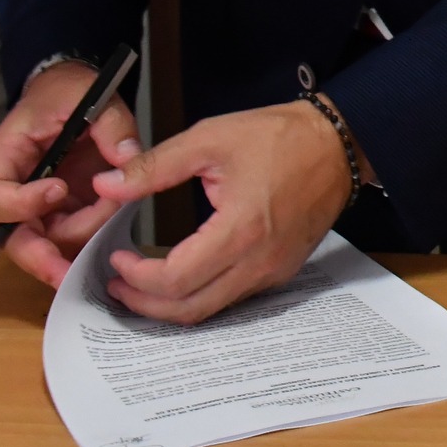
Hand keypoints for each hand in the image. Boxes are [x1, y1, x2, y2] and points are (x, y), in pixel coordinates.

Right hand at [0, 61, 143, 286]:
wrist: (72, 91)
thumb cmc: (69, 91)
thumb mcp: (91, 96)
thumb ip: (111, 127)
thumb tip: (126, 160)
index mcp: (6, 156)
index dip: (19, 204)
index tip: (59, 189)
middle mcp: (16, 189)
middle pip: (11, 237)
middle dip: (40, 258)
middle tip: (69, 274)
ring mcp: (39, 206)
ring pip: (46, 244)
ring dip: (81, 239)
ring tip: (115, 208)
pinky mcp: (63, 212)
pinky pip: (70, 238)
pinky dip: (91, 241)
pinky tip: (114, 236)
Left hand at [88, 98, 354, 323]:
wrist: (338, 144)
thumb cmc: (281, 137)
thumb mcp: (209, 139)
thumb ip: (154, 167)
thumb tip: (108, 185)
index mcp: (241, 229)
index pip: (175, 279)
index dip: (136, 276)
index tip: (116, 256)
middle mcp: (259, 261)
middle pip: (189, 310)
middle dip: (144, 304)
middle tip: (117, 283)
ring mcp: (274, 270)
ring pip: (211, 310)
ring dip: (170, 305)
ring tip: (142, 282)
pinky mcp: (281, 270)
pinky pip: (232, 297)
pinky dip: (199, 295)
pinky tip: (183, 274)